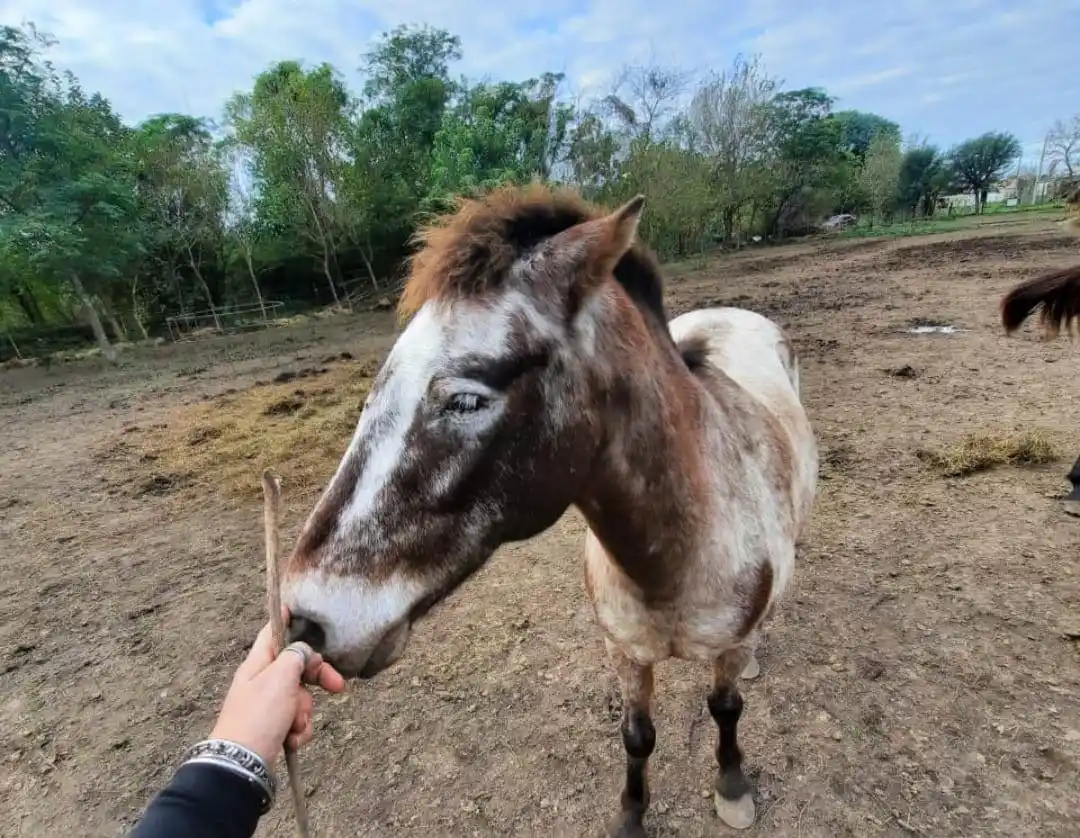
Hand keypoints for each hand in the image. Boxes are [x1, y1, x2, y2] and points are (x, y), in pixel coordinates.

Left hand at [209, 612, 345, 765]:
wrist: (243, 764)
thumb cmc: (259, 716)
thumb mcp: (280, 678)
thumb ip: (296, 656)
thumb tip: (303, 652)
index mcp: (258, 664)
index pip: (272, 634)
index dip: (284, 621)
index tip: (291, 608)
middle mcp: (262, 682)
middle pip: (297, 668)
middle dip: (317, 680)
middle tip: (338, 686)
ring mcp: (268, 706)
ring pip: (301, 698)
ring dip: (304, 713)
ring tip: (294, 726)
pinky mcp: (274, 727)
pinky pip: (297, 721)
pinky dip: (299, 730)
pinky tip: (292, 739)